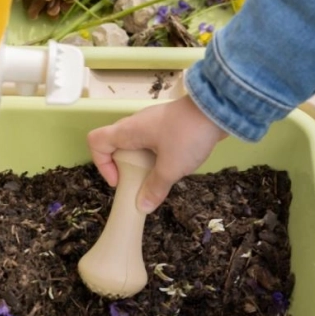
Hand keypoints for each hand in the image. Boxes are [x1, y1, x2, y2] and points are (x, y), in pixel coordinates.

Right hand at [88, 95, 227, 212]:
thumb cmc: (188, 135)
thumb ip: (155, 188)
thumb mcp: (170, 168)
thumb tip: (143, 206)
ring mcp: (152, 122)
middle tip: (139, 182)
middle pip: (115, 145)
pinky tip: (173, 165)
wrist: (218, 108)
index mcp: (128, 131)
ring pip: (135, 144)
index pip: (96, 141)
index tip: (120, 181)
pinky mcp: (168, 124)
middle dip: (123, 167)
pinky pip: (152, 142)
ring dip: (141, 163)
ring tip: (158, 177)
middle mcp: (136, 124)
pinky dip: (155, 156)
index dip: (101, 164)